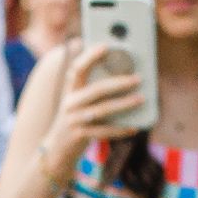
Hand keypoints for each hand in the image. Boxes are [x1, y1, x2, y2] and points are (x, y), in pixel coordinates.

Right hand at [38, 41, 145, 188]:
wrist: (57, 150)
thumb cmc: (75, 120)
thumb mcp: (78, 103)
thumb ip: (94, 89)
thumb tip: (123, 76)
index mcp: (70, 91)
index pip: (77, 69)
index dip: (89, 57)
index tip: (105, 46)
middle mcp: (70, 103)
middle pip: (96, 90)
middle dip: (118, 83)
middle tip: (138, 78)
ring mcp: (73, 121)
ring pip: (102, 110)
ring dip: (123, 104)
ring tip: (140, 99)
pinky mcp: (79, 136)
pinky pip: (103, 132)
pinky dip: (120, 130)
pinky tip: (134, 127)